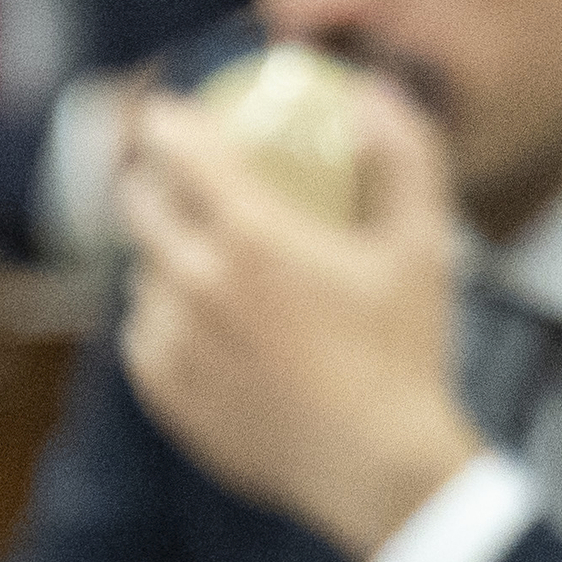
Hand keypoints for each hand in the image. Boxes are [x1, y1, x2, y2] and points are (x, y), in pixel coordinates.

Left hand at [116, 75, 483, 560]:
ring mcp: (171, 342)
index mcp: (252, 237)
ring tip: (215, 257)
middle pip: (137, 203)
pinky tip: (213, 320)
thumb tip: (371, 94)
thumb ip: (402, 155)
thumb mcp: (424, 245)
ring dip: (167, 252)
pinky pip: (143, 330)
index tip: (173, 110)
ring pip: (142, 271)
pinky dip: (167, 313)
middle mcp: (195, 283)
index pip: (176, 149)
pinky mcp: (163, 391)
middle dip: (154, 176)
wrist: (374, 468)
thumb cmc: (403, 354)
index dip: (167, 118)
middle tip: (186, 174)